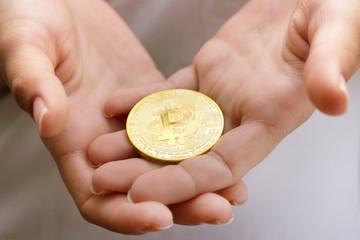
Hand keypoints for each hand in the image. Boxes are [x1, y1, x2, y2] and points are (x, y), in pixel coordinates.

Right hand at [0, 0, 243, 233]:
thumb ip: (34, 82)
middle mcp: (106, 142)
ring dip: (203, 180)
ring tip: (236, 191)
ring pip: (171, 162)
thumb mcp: (26, 47)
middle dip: (181, 204)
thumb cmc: (31, 22)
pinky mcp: (156, 99)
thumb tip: (49, 120)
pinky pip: (183, 125)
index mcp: (72, 141)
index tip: (158, 217)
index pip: (97, 196)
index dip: (125, 213)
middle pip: (145, 188)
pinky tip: (233, 146)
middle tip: (217, 209)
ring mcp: (135, 122)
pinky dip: (205, 140)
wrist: (60, 3)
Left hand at [89, 0, 359, 208]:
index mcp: (273, 114)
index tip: (142, 195)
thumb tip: (335, 100)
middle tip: (102, 180)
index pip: (224, 164)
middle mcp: (243, 114)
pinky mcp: (207, 72)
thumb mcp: (336, 29)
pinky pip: (170, 93)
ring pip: (174, 126)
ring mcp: (222, 94)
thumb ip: (331, 64)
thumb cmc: (334, 8)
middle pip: (190, 154)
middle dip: (146, 170)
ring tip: (96, 150)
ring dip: (134, 140)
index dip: (185, 182)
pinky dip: (142, 101)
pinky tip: (112, 107)